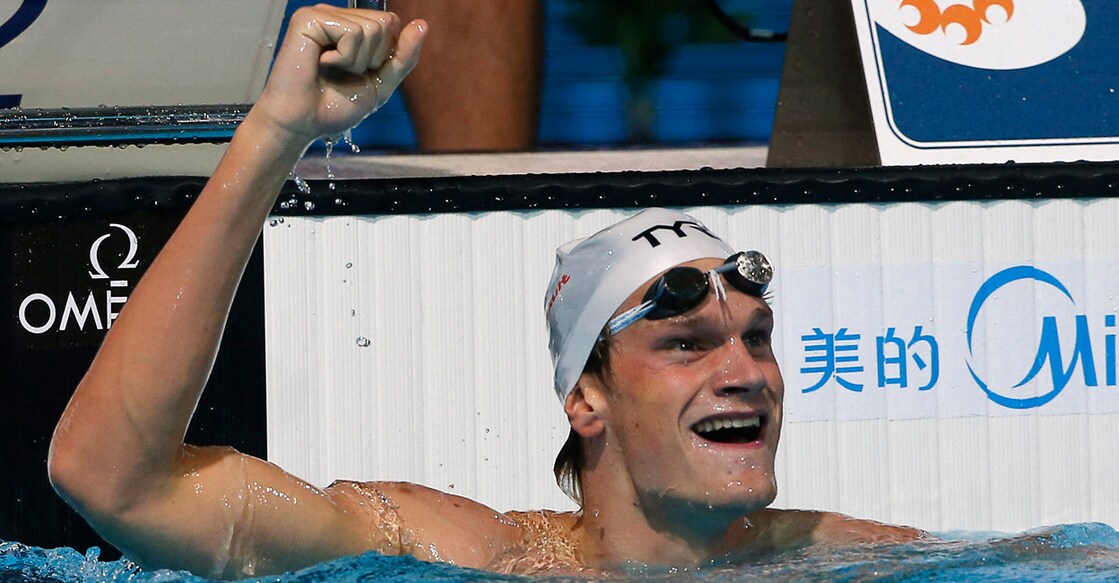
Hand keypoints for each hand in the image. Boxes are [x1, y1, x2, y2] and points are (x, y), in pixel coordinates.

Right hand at [254, 5, 426, 144]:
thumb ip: (402, 56)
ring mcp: (321, 15)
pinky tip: (320, 64)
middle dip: (372, 58)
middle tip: (343, 73)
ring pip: (372, 28)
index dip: (384, 55)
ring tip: (331, 70)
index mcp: (350, 26)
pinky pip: (352, 32)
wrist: (303, 125)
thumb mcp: (379, 83)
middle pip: (386, 22)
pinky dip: (343, 58)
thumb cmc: (333, 107)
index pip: (391, 23)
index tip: (358, 73)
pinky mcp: (308, 19)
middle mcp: (336, 16)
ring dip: (356, 61)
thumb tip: (422, 24)